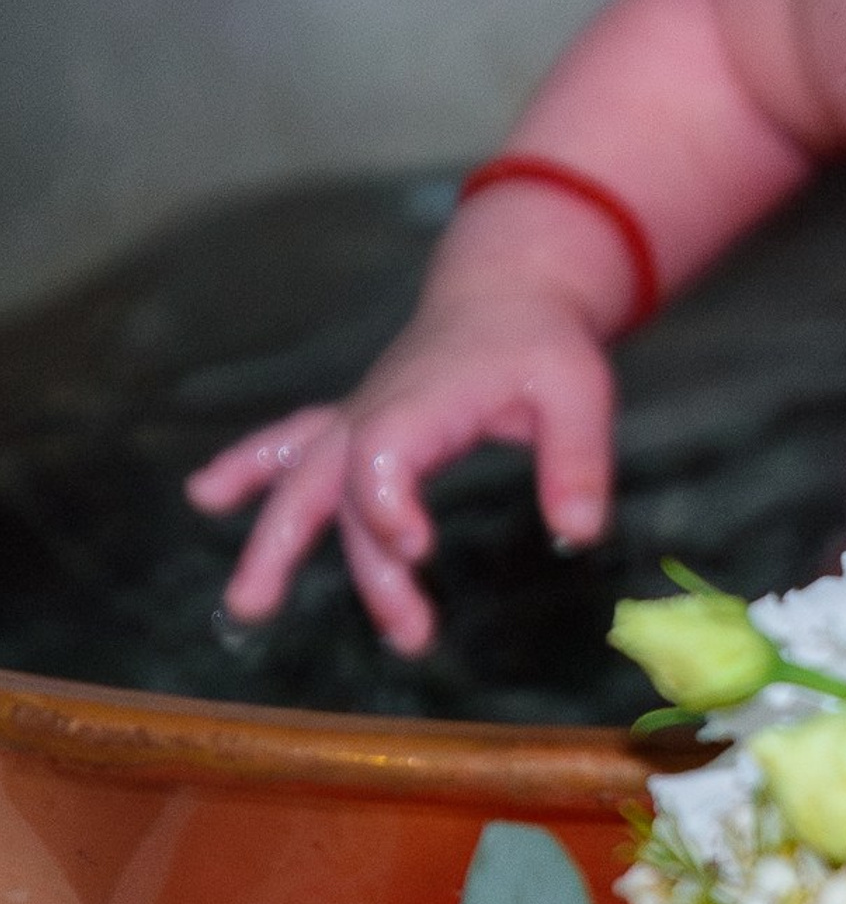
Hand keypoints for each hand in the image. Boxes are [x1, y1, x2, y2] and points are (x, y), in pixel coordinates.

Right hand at [187, 289, 617, 655]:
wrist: (506, 293)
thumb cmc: (540, 342)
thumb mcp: (581, 390)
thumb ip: (578, 461)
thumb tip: (578, 534)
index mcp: (425, 401)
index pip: (381, 455)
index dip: (386, 506)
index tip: (419, 551)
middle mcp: (376, 412)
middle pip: (327, 485)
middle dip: (298, 548)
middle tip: (269, 610)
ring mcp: (358, 419)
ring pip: (302, 480)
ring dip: (272, 539)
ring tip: (246, 607)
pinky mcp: (355, 427)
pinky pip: (291, 444)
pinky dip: (248, 466)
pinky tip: (206, 496)